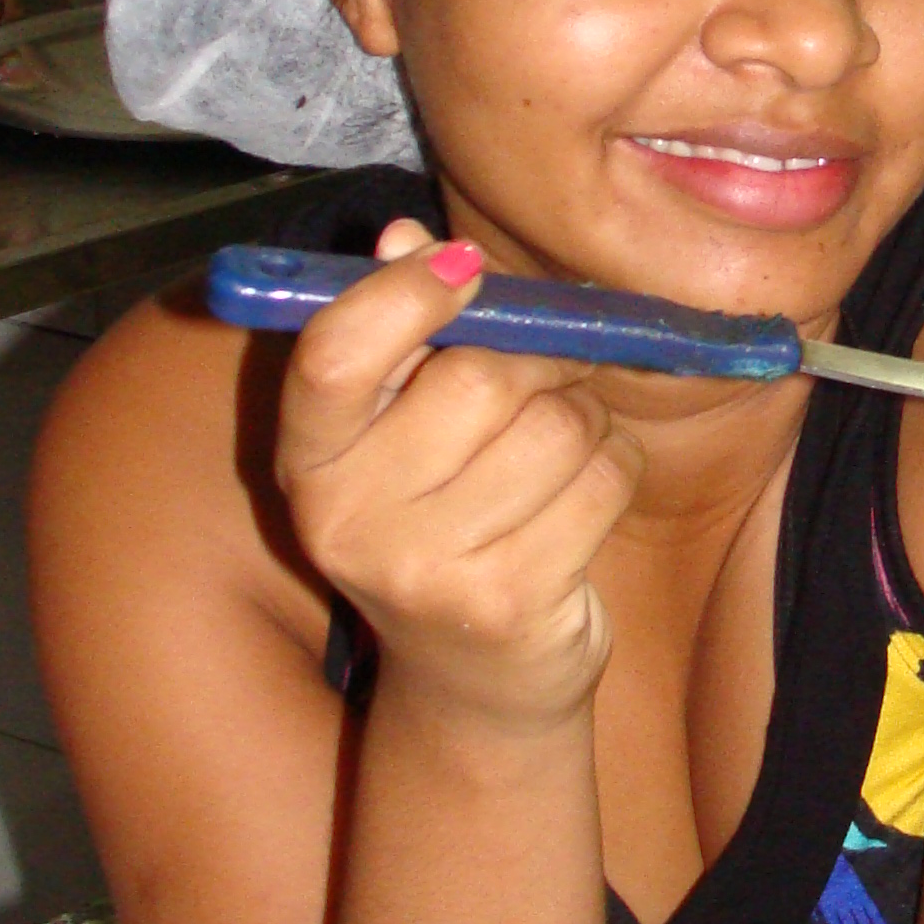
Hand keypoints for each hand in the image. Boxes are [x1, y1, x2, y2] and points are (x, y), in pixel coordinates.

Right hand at [274, 221, 643, 729]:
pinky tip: (584, 497)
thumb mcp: (403, 435)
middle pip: (480, 377)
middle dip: (539, 362)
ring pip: (556, 425)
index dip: (403, 296)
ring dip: (585, 420)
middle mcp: (348, 521)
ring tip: (560, 452)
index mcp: (308, 461)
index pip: (335, 355)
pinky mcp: (509, 603)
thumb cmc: (446, 524)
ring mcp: (425, 572)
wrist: (474, 685)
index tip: (461, 269)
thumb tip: (407, 238)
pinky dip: (615, 469)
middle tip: (547, 378)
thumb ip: (403, 333)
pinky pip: (603, 478)